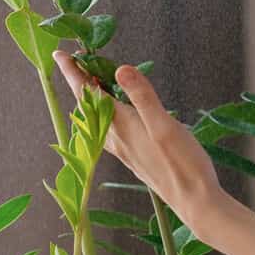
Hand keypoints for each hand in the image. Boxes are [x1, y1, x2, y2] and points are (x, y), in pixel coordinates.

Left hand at [50, 50, 222, 228]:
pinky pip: (109, 131)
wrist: (195, 201)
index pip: (89, 94)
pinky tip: (116, 114)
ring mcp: (125, 150)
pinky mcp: (135, 157)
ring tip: (94, 82)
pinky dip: (105, 114)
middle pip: (89, 106)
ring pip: (98, 119)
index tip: (60, 53)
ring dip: (92, 99)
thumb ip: (142, 96)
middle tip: (78, 61)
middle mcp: (118, 139)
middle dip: (80, 82)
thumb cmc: (183, 164)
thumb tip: (120, 69)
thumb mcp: (165, 125)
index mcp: (122, 126)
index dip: (73, 72)